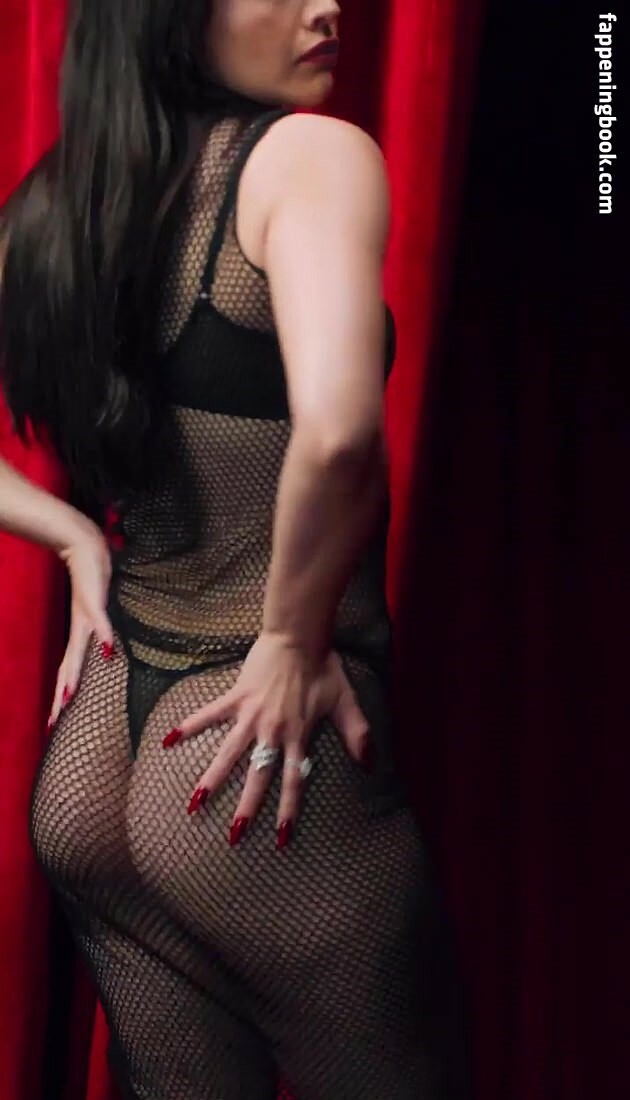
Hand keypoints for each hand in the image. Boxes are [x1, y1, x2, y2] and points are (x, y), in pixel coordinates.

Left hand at [47, 527, 114, 728]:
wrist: (84, 545)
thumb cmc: (92, 575)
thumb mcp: (95, 606)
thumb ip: (100, 625)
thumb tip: (105, 648)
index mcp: (79, 633)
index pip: (68, 669)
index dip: (62, 694)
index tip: (54, 720)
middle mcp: (79, 628)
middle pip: (68, 667)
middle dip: (61, 694)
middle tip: (53, 721)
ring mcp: (86, 614)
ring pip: (77, 649)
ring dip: (74, 673)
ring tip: (68, 697)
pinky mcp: (95, 600)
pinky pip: (100, 619)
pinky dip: (103, 634)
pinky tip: (107, 650)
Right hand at [163, 632, 370, 846]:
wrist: (299, 635)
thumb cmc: (324, 667)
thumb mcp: (345, 701)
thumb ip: (358, 734)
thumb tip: (371, 765)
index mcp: (299, 735)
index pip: (294, 779)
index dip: (288, 809)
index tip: (280, 837)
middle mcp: (273, 730)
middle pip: (258, 776)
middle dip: (246, 807)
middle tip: (233, 836)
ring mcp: (251, 714)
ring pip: (228, 753)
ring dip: (212, 779)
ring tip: (194, 803)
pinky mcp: (236, 696)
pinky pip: (209, 714)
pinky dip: (189, 725)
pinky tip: (168, 740)